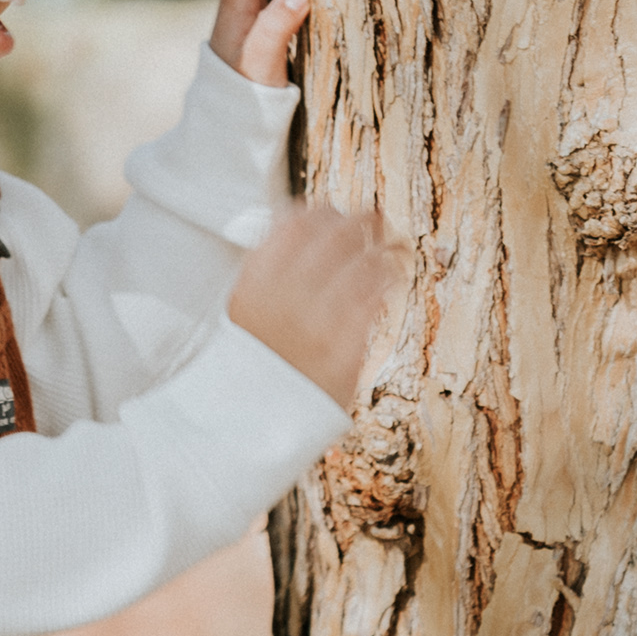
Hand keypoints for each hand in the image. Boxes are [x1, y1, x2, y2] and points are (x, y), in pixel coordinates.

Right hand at [229, 201, 410, 410]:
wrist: (251, 422)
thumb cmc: (252, 362)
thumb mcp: (241, 309)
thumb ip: (267, 270)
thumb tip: (296, 225)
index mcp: (254, 281)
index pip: (296, 223)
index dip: (323, 213)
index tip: (336, 214)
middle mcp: (284, 295)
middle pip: (335, 236)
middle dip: (360, 223)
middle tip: (374, 221)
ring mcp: (315, 321)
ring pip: (363, 262)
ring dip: (384, 248)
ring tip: (395, 246)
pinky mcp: (344, 348)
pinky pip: (376, 298)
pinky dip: (389, 279)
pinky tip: (394, 277)